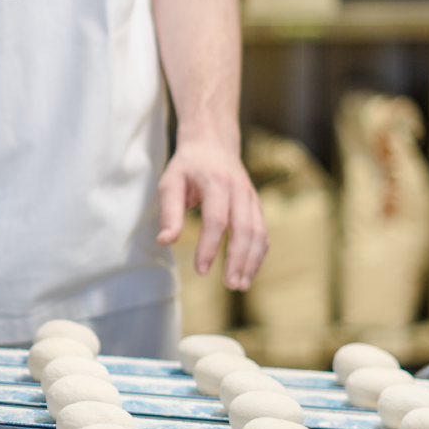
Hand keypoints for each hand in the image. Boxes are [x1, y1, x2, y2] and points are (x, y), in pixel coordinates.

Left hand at [156, 131, 267, 291]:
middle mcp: (240, 190)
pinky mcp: (256, 206)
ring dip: (253, 261)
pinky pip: (263, 232)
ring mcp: (251, 198)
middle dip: (239, 259)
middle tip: (231, 285)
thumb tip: (165, 241)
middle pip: (245, 228)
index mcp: (217, 183)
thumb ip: (169, 212)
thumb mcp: (170, 183)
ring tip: (241, 285)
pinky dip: (258, 253)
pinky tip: (249, 271)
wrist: (213, 143)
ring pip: (259, 232)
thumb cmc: (187, 166)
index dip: (210, 247)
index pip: (217, 220)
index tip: (201, 270)